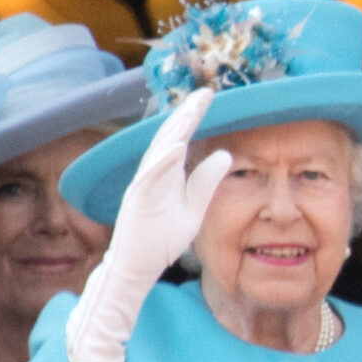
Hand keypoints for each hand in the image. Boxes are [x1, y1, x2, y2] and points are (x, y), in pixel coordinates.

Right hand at [67, 87, 232, 361]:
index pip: (181, 138)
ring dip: (173, 131)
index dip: (193, 117)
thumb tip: (225, 155)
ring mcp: (142, 188)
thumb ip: (207, 182)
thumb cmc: (161, 240)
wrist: (137, 269)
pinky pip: (147, 179)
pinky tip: (175, 147)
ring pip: (158, 153)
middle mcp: (153, 175)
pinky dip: (160, 163)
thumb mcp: (193, 209)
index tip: (209, 95)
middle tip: (204, 93)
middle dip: (186, 115)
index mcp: (166, 174)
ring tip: (191, 111)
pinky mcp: (136, 203)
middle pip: (170, 138)